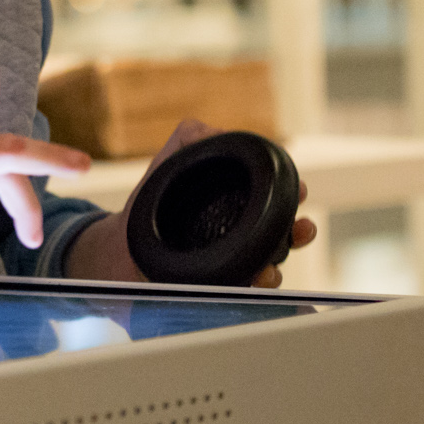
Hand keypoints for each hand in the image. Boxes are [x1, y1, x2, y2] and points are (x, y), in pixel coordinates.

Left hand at [66, 119, 317, 284]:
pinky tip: (252, 283)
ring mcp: (233, 265)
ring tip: (269, 268)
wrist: (122, 245)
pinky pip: (244, 293)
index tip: (301, 190)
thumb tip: (212, 130)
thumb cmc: (151, 202)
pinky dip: (253, 289)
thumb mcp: (170, 163)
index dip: (293, 194)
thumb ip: (190, 139)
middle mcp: (242, 236)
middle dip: (299, 232)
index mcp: (237, 205)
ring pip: (269, 267)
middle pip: (284, 236)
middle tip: (301, 229)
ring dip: (277, 268)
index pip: (276, 200)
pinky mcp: (217, 290)